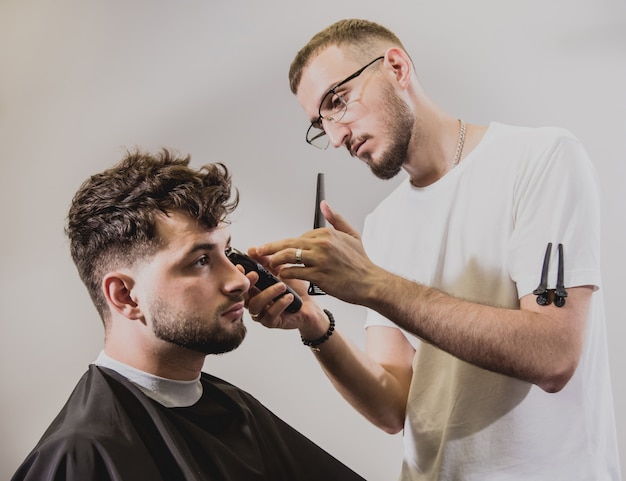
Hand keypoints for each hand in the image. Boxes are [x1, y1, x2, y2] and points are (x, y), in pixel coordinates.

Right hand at [242, 252, 328, 338]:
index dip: (238, 276)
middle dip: (249, 284)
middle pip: (243, 295)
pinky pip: (270, 315)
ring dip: (268, 293)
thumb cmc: (294, 289)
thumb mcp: (281, 269)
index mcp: (253, 290)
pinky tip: (288, 297)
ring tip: (282, 286)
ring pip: (256, 305)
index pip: (240, 284)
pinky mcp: (272, 322)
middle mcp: (254, 302)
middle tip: (257, 274)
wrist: (308, 305)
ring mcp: (261, 314)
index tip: (241, 266)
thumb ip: (266, 260)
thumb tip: (252, 249)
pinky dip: (279, 304)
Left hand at [255, 201, 376, 304]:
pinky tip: (283, 275)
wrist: (370, 282)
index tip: (277, 248)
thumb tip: (324, 204)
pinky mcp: (318, 275)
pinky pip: (295, 272)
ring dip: (275, 260)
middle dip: (269, 247)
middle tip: (258, 250)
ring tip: (270, 264)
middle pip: (288, 243)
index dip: (287, 244)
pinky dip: (286, 273)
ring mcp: (319, 260)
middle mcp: (321, 244)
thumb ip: (336, 219)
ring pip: (288, 256)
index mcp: (326, 233)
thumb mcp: (351, 235)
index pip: (298, 236)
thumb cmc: (361, 262)